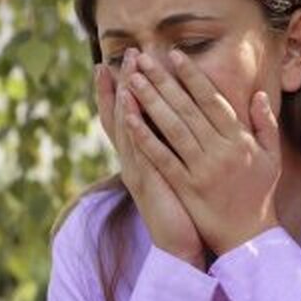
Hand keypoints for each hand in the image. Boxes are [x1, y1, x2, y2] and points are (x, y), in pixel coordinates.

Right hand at [96, 49, 204, 268]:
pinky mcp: (145, 180)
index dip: (120, 91)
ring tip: (124, 70)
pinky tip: (128, 107)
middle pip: (120, 115)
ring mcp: (136, 168)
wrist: (179, 245)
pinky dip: (130, 126)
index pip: (128, 116)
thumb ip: (175, 147)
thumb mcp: (176, 171)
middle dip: (121, 84)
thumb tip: (181, 121)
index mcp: (143, 155)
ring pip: (125, 127)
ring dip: (124, 97)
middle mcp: (134, 158)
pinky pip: (136, 149)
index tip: (117, 64)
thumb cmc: (182, 209)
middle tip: (123, 55)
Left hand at [123, 49, 280, 254]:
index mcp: (238, 140)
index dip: (192, 76)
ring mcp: (202, 169)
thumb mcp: (271, 157)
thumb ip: (265, 124)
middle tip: (143, 59)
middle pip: (187, 109)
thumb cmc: (259, 193)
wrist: (249, 237)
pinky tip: (128, 119)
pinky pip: (162, 158)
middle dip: (163, 81)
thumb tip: (258, 94)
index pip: (212, 101)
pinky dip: (144, 137)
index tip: (174, 55)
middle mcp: (220, 151)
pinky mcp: (186, 187)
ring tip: (132, 80)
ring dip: (150, 102)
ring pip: (172, 129)